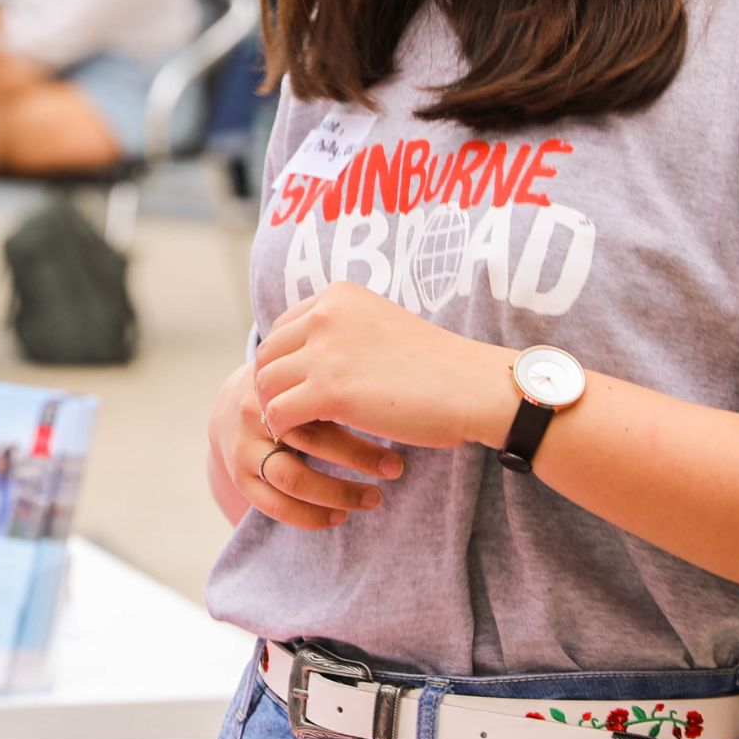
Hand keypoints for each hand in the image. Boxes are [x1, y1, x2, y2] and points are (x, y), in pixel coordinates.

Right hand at [210, 359, 399, 531]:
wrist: (237, 404)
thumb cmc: (294, 385)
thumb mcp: (310, 363)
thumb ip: (344, 362)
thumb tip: (413, 369)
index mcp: (280, 376)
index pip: (323, 395)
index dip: (366, 413)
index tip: (403, 426)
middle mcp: (256, 409)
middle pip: (310, 435)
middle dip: (359, 456)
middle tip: (396, 468)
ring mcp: (244, 444)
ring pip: (292, 476)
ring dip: (338, 493)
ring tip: (374, 499)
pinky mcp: (240, 475)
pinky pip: (274, 504)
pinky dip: (310, 516)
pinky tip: (340, 517)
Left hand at [253, 282, 519, 452]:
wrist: (474, 387)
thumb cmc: (438, 368)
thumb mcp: (380, 328)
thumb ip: (344, 334)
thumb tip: (308, 361)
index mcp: (338, 296)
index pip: (282, 330)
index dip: (286, 364)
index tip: (303, 390)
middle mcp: (325, 314)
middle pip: (266, 356)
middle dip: (275, 389)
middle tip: (296, 416)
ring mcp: (325, 351)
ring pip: (265, 385)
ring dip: (278, 411)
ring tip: (305, 430)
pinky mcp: (329, 390)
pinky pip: (278, 414)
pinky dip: (288, 432)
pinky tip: (312, 442)